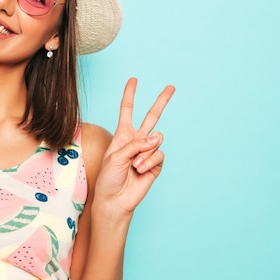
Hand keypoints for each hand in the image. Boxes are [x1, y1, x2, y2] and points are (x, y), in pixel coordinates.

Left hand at [94, 77, 174, 216]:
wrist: (115, 199)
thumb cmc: (109, 178)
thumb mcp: (116, 156)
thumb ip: (135, 144)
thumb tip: (156, 138)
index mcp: (122, 135)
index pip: (127, 111)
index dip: (130, 95)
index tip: (133, 80)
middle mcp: (136, 141)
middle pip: (152, 117)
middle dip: (161, 102)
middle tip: (171, 87)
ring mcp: (147, 152)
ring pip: (156, 140)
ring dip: (145, 153)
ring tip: (134, 165)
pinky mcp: (155, 164)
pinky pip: (159, 155)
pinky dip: (149, 161)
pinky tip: (141, 169)